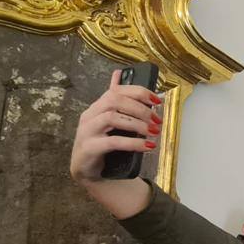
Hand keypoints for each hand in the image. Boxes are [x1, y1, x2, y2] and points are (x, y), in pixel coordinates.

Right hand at [70, 70, 161, 185]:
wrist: (86, 170)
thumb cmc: (100, 144)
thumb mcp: (108, 120)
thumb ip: (115, 100)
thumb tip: (118, 73)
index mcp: (97, 107)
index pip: (117, 90)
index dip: (139, 92)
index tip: (157, 100)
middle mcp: (90, 115)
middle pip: (114, 100)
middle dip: (140, 108)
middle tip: (157, 120)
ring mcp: (87, 131)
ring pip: (112, 118)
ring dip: (138, 124)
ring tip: (154, 132)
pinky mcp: (89, 148)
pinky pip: (113, 142)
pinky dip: (133, 143)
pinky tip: (147, 146)